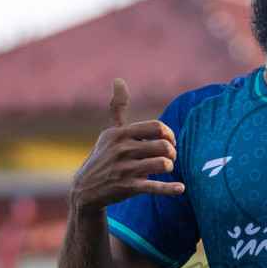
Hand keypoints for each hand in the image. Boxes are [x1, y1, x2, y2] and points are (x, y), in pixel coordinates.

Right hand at [70, 79, 184, 211]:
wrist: (86, 187)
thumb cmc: (103, 155)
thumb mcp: (109, 130)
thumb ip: (117, 106)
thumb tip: (119, 79)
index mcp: (121, 133)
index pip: (157, 127)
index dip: (169, 134)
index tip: (169, 141)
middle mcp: (123, 150)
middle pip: (163, 146)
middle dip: (171, 152)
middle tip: (169, 156)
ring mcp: (125, 169)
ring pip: (162, 164)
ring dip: (169, 166)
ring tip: (166, 167)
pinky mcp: (128, 187)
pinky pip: (154, 187)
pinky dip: (169, 188)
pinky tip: (180, 188)